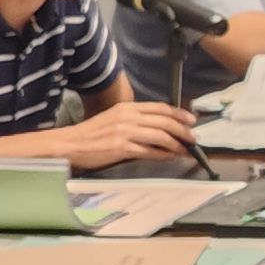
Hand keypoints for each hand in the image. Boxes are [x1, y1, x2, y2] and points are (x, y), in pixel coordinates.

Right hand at [57, 97, 195, 169]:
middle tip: (193, 138)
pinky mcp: (122, 148)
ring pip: (161, 136)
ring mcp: (125, 132)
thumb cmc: (93, 133)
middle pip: (165, 122)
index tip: (191, 120)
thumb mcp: (115, 118)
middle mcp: (128, 117)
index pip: (160, 108)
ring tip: (185, 149)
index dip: (179, 114)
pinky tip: (170, 156)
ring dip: (177, 144)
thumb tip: (159, 126)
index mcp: (127, 107)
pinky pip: (149, 151)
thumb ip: (135, 119)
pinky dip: (163, 154)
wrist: (71, 144)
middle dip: (183, 130)